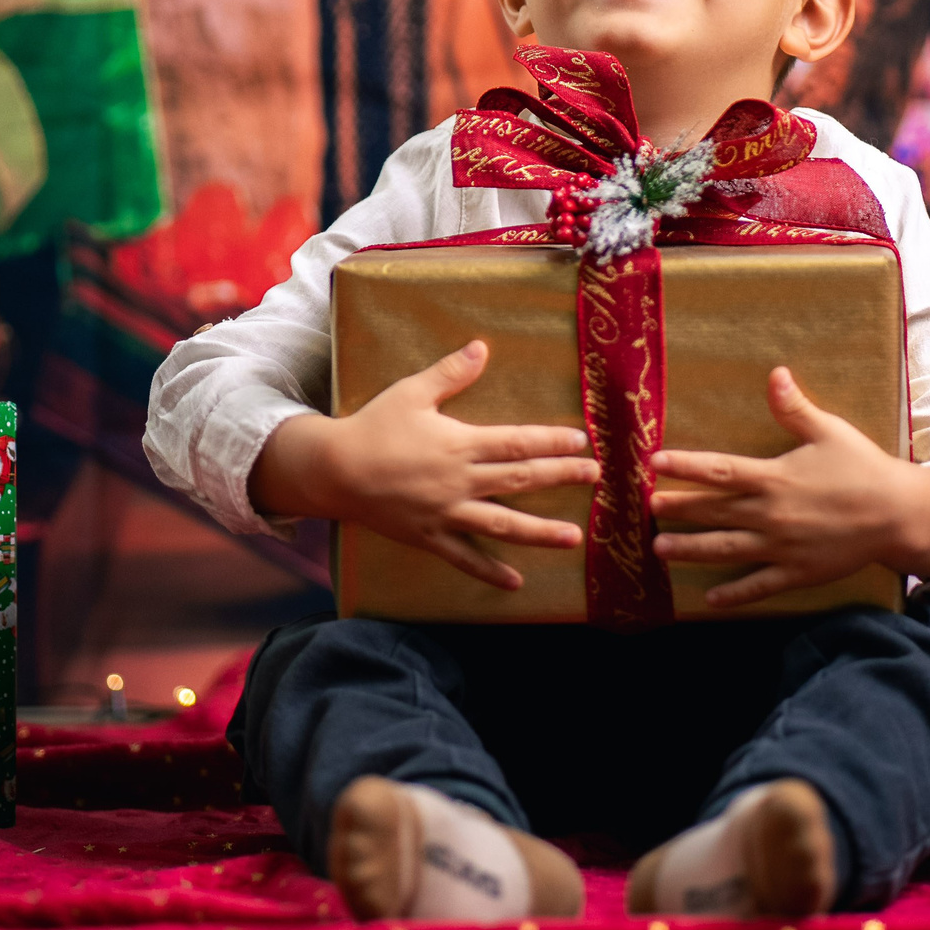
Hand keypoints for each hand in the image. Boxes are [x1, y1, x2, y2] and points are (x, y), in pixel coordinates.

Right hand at [250, 340, 598, 589]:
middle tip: (596, 477)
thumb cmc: (373, 427)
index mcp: (460, 444)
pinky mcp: (429, 537)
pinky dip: (490, 572)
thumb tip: (482, 347)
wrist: (333, 470)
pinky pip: (464, 559)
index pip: (516, 443)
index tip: (582, 441)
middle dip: (561, 477)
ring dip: (541, 533)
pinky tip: (516, 583)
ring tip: (575, 538)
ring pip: (502, 525)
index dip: (551, 441)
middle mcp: (460, 481)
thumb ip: (450, 373)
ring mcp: (446, 513)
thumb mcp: (411, 392)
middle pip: (520, 480)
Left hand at [649, 366, 929, 608]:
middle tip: (647, 508)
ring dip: (690, 549)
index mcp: (774, 477)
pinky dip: (733, 594)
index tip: (654, 463)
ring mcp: (780, 547)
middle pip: (714, 511)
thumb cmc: (862, 468)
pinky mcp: (796, 572)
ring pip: (725, 550)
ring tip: (660, 549)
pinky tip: (710, 599)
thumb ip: (795, 408)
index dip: (685, 466)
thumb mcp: (829, 431)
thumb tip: (775, 373)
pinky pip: (758, 585)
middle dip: (678, 509)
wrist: (897, 514)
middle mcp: (770, 514)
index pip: (719, 471)